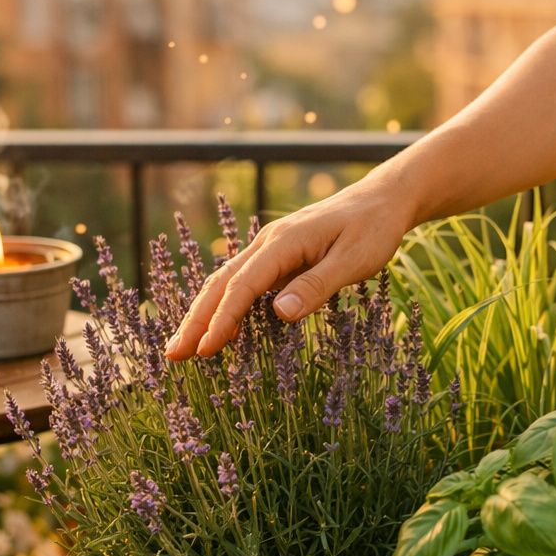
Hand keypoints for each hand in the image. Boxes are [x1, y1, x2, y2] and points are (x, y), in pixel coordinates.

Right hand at [165, 177, 416, 358]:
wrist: (382, 199)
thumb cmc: (373, 229)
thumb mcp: (354, 260)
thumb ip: (317, 286)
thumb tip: (279, 313)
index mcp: (284, 242)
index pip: (243, 286)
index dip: (222, 320)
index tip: (206, 351)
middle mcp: (269, 243)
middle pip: (221, 284)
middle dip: (195, 320)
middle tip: (172, 355)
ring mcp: (271, 249)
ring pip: (226, 283)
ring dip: (203, 315)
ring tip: (183, 348)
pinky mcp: (279, 257)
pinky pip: (243, 283)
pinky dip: (224, 306)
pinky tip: (220, 330)